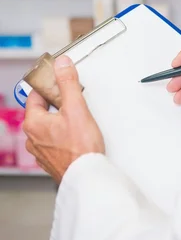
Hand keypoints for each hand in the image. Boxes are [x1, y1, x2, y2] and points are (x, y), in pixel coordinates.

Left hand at [23, 55, 104, 183]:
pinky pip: (54, 138)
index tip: (60, 79)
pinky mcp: (52, 159)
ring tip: (78, 116)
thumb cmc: (80, 148)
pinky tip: (77, 133)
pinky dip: (64, 132)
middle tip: (73, 98)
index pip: (36, 94)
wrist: (87, 176)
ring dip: (61, 118)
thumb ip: (68, 83)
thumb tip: (61, 64)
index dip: (49, 84)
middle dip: (58, 101)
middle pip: (42, 109)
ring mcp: (41, 150)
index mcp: (33, 123)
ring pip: (49, 125)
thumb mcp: (76, 107)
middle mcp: (33, 138)